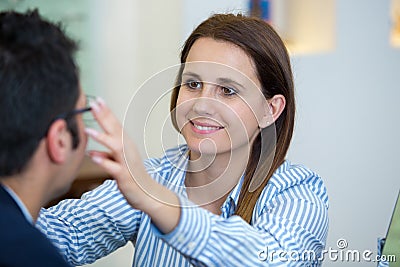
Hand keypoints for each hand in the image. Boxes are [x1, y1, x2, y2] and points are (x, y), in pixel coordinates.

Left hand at [85, 98, 179, 232]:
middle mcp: (128, 150)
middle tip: (94, 104)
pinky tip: (93, 156)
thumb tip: (91, 152)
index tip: (97, 100)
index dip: (106, 112)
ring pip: (116, 147)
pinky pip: (114, 168)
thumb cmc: (133, 177)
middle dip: (105, 117)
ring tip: (88, 130)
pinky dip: (104, 161)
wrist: (147, 194)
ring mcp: (127, 163)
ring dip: (103, 137)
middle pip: (116, 130)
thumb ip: (105, 156)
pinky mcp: (125, 177)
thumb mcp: (117, 164)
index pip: (115, 125)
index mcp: (126, 145)